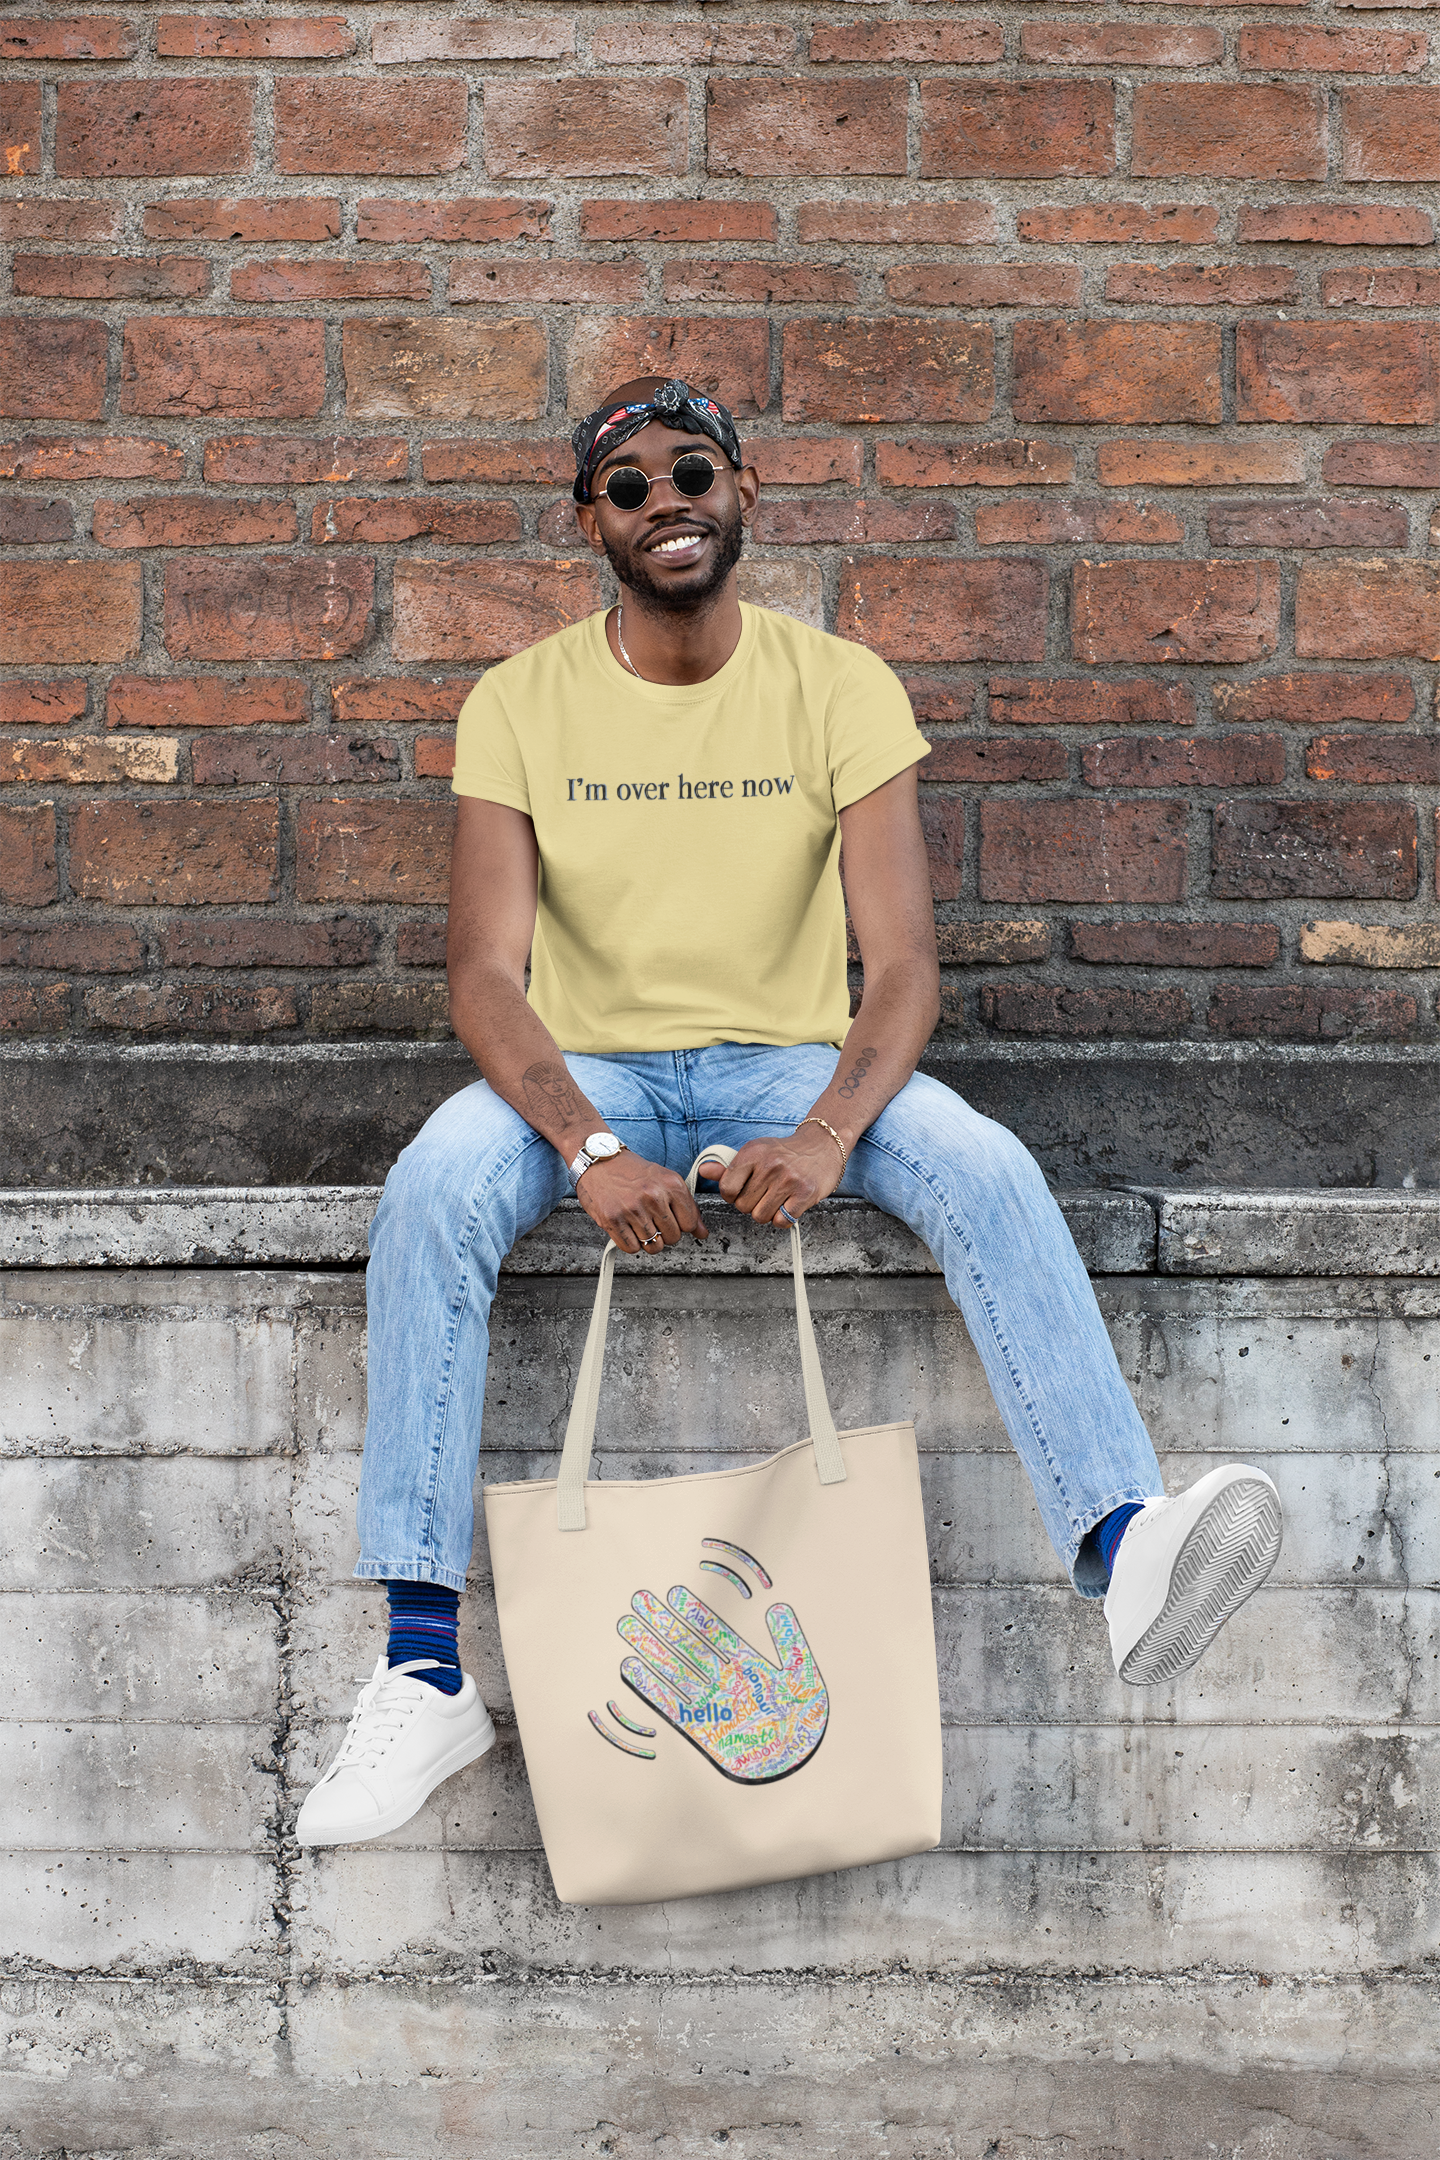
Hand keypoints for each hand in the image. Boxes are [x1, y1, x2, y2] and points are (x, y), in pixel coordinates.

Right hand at [576, 1149, 706, 1255]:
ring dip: (648, 1240)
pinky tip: (628, 1227)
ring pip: (654, 1246)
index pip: (690, 1223)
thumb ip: (687, 1206)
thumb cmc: (631, 1171)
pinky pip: (632, 1248)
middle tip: (653, 1220)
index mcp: (671, 1184)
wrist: (598, 1160)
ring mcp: (632, 1209)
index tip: (673, 1220)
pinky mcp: (613, 1220)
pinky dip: (631, 1243)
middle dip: (665, 1234)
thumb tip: (703, 1233)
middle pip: (673, 1237)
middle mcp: (653, 1197)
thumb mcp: (664, 1180)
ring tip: (640, 1223)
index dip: (682, 1225)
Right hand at [617, 1585, 827, 1783]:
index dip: (693, 1613)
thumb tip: (778, 1608)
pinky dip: (650, 1686)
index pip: (713, 1632)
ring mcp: (709, 1703)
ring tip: (628, 1626)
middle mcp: (723, 1681)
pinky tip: (632, 1668)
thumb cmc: (805, 1722)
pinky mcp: (700, 1729)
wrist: (798, 1763)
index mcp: (747, 1665)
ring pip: (673, 1669)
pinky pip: (670, 1704)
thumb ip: (790, 1642)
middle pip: (687, 1646)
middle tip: (639, 1600)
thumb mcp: (803, 1674)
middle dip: (664, 1624)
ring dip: (651, 1648)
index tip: (674, 1592)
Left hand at [698, 1126, 842, 1228]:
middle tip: (764, 1194)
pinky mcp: (805, 1194)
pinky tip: (788, 1205)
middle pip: (743, 1206)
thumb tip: (703, 1171)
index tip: (742, 1191)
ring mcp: (788, 1180)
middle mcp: (770, 1165)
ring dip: (766, 1214)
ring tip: (776, 1199)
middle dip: (751, 1205)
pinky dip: (783, 1219)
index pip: (727, 1188)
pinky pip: (781, 1222)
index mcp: (753, 1153)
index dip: (732, 1195)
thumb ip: (728, 1166)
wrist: (823, 1146)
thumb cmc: (785, 1152)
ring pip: (760, 1216)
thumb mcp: (755, 1152)